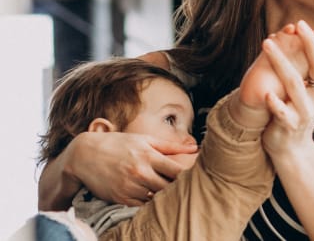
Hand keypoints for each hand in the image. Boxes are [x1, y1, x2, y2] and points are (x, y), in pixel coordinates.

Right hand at [70, 131, 197, 205]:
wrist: (85, 155)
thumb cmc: (119, 144)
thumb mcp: (144, 140)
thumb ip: (171, 146)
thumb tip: (195, 148)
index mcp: (149, 156)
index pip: (177, 171)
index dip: (188, 176)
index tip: (194, 177)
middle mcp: (140, 172)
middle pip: (169, 187)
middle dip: (177, 188)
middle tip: (185, 188)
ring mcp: (130, 187)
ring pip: (156, 198)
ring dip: (163, 196)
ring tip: (169, 192)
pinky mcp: (120, 199)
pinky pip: (141, 206)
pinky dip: (148, 202)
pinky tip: (151, 196)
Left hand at [262, 21, 313, 156]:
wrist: (291, 149)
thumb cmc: (298, 111)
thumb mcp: (312, 91)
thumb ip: (313, 69)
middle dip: (311, 44)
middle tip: (300, 24)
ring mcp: (305, 112)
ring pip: (295, 84)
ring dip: (280, 62)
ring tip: (267, 43)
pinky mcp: (289, 125)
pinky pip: (283, 113)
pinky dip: (276, 103)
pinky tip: (267, 93)